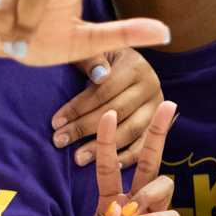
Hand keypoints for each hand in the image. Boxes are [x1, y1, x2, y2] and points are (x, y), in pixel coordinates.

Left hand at [54, 49, 163, 165]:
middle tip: (60, 141)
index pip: (104, 91)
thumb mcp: (94, 50)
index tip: (55, 123)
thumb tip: (98, 75)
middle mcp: (152, 86)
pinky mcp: (160, 126)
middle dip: (85, 128)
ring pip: (130, 130)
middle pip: (116, 112)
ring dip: (103, 147)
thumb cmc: (101, 60)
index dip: (79, 107)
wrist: (125, 66)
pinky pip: (143, 145)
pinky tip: (107, 165)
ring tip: (78, 157)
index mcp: (136, 66)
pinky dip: (127, 157)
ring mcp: (157, 108)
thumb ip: (91, 59)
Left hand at [64, 105, 182, 215]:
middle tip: (167, 104)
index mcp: (108, 204)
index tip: (106, 113)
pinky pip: (170, 215)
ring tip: (136, 210)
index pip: (107, 166)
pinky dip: (158, 215)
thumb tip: (118, 207)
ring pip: (163, 184)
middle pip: (148, 162)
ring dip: (150, 188)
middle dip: (157, 134)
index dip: (106, 141)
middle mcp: (132, 206)